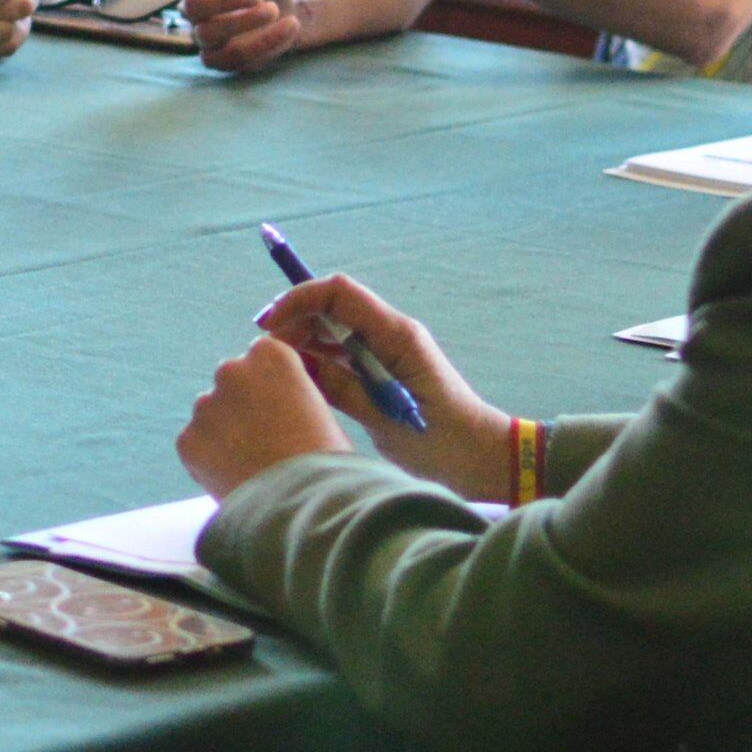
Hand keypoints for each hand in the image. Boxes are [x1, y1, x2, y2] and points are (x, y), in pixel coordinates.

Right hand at [153, 0, 303, 72]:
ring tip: (275, 8)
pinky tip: (289, 26)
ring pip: (211, 35)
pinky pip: (235, 59)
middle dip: (225, 0)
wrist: (292, 6)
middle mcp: (193, 9)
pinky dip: (263, 43)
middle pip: (192, 8)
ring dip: (244, 23)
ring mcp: (207, 38)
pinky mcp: (225, 60)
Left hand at [178, 335, 347, 496]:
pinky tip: (234, 478)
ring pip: (211, 413)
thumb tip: (282, 402)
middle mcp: (231, 371)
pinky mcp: (187, 440)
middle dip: (244, 404)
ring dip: (224, 431)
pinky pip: (196, 444)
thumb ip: (294, 394)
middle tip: (265, 440)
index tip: (282, 407)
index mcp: (271, 356)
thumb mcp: (322, 411)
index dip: (272, 384)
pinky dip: (209, 459)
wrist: (303, 506)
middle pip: (233, 381)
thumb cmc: (326, 461)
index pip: (263, 356)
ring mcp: (205, 406)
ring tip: (251, 464)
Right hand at [253, 271, 512, 497]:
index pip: (340, 292)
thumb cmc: (444, 442)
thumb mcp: (387, 420)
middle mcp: (393, 334)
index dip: (300, 299)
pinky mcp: (388, 371)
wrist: (484, 460)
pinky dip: (322, 359)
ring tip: (279, 368)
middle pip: (334, 306)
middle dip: (296, 319)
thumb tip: (296, 362)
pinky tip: (303, 379)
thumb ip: (342, 388)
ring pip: (337, 329)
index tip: (269, 325)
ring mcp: (391, 351)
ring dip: (306, 339)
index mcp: (397, 335)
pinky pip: (347, 353)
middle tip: (267, 353)